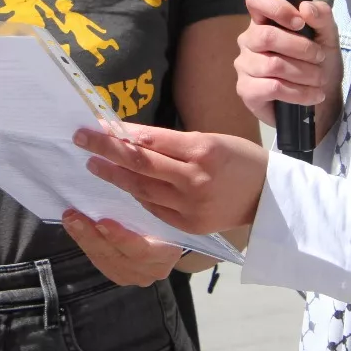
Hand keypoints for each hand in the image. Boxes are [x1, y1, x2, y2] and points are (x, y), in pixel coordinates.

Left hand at [62, 211, 184, 287]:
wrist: (172, 240)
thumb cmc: (167, 220)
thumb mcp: (161, 212)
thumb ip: (146, 206)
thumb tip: (119, 181)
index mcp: (167, 253)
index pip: (141, 250)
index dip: (120, 238)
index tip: (101, 222)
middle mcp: (152, 270)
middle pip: (117, 256)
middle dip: (91, 236)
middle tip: (73, 216)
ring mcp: (135, 276)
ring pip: (104, 260)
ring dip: (83, 238)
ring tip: (69, 218)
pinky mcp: (120, 276)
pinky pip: (99, 261)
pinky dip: (85, 243)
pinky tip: (74, 228)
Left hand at [76, 124, 268, 235]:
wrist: (269, 197)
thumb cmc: (237, 160)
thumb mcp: (209, 139)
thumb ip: (170, 142)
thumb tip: (130, 136)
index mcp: (202, 150)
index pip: (150, 140)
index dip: (118, 133)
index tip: (95, 125)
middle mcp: (196, 179)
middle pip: (140, 164)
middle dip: (107, 150)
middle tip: (81, 139)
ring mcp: (191, 206)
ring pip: (142, 189)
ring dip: (114, 175)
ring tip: (94, 163)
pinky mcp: (189, 225)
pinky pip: (154, 208)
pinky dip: (136, 195)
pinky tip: (122, 185)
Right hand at [236, 0, 342, 140]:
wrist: (322, 100)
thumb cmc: (320, 63)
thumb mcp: (328, 37)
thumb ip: (321, 17)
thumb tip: (305, 8)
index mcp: (264, 21)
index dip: (276, 7)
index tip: (300, 23)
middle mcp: (249, 40)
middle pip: (266, 36)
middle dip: (301, 48)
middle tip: (320, 58)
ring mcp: (244, 65)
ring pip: (272, 64)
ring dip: (304, 73)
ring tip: (319, 79)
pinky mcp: (246, 90)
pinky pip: (271, 88)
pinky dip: (298, 93)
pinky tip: (311, 95)